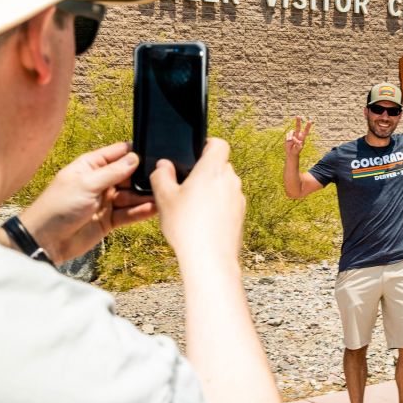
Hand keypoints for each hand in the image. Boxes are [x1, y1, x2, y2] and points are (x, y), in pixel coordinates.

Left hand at [10, 142, 155, 262]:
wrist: (45, 240)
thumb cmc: (58, 207)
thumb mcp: (86, 184)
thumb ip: (112, 172)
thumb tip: (135, 158)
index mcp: (90, 166)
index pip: (117, 153)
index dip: (134, 152)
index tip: (153, 152)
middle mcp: (100, 182)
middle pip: (128, 175)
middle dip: (143, 175)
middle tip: (162, 176)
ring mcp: (105, 202)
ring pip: (131, 196)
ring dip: (144, 195)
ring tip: (161, 194)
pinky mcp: (109, 220)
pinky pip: (129, 214)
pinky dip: (141, 211)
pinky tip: (153, 208)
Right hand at [150, 138, 245, 269]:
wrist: (210, 258)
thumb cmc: (186, 226)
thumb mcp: (164, 198)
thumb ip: (161, 176)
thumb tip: (163, 165)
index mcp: (212, 169)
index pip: (219, 144)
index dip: (208, 144)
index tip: (195, 153)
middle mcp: (230, 180)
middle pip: (221, 165)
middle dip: (206, 171)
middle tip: (187, 185)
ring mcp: (238, 198)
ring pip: (225, 185)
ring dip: (212, 190)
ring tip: (193, 207)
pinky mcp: (241, 215)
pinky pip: (229, 202)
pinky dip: (219, 206)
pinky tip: (203, 221)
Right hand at [284, 116, 311, 157]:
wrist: (291, 152)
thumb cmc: (296, 151)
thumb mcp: (298, 149)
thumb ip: (298, 145)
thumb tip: (299, 141)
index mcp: (302, 137)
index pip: (306, 131)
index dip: (308, 126)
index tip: (310, 121)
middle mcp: (298, 134)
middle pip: (298, 127)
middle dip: (298, 121)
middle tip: (298, 116)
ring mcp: (293, 134)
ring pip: (291, 132)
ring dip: (290, 137)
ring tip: (290, 142)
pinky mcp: (288, 135)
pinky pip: (287, 135)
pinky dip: (287, 138)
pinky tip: (288, 142)